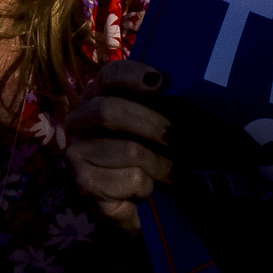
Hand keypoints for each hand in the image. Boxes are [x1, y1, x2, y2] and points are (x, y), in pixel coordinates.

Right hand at [65, 60, 171, 230]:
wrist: (132, 197)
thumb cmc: (150, 147)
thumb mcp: (157, 119)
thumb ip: (166, 101)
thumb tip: (195, 93)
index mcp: (100, 95)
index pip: (109, 75)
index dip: (133, 75)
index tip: (159, 83)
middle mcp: (79, 121)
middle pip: (109, 112)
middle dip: (154, 124)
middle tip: (179, 138)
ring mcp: (76, 153)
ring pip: (128, 151)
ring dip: (160, 163)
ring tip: (173, 171)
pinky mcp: (84, 184)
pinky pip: (127, 179)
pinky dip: (147, 186)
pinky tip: (147, 188)